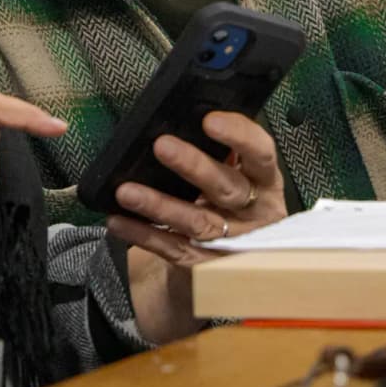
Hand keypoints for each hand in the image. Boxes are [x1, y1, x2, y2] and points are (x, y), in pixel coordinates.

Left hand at [105, 111, 286, 342]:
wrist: (231, 262)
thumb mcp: (236, 176)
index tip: (209, 121)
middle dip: (194, 166)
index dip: (239, 135)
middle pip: (227, 188)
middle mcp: (256, 212)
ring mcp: (233, 243)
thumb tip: (183, 122)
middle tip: (161, 146)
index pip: (261, 152)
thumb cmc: (229, 203)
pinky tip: (119, 221)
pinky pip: (174, 249)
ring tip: (126, 191)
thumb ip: (220, 154)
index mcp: (266, 182)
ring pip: (198, 222)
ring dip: (159, 205)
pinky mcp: (207, 265)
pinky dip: (144, 234)